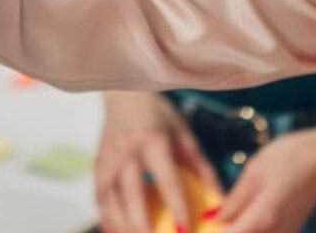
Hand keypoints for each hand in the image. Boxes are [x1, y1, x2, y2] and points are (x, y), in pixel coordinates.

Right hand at [95, 91, 219, 232]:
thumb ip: (202, 168)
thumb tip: (219, 200)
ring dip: (121, 224)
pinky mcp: (97, 165)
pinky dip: (106, 218)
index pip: (166, 179)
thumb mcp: (185, 136)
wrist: (125, 96)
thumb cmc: (160, 118)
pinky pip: (98, 197)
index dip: (176, 205)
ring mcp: (108, 158)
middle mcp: (128, 151)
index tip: (185, 228)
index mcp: (153, 141)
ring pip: (110, 198)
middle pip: (132, 192)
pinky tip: (115, 232)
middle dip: (141, 222)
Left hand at [216, 126, 315, 232]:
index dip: (210, 232)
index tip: (196, 226)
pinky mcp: (291, 228)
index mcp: (262, 219)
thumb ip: (234, 200)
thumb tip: (216, 219)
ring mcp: (285, 232)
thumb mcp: (254, 171)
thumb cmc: (291, 156)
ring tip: (226, 214)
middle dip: (226, 229)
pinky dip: (251, 228)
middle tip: (213, 217)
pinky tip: (244, 213)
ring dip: (239, 228)